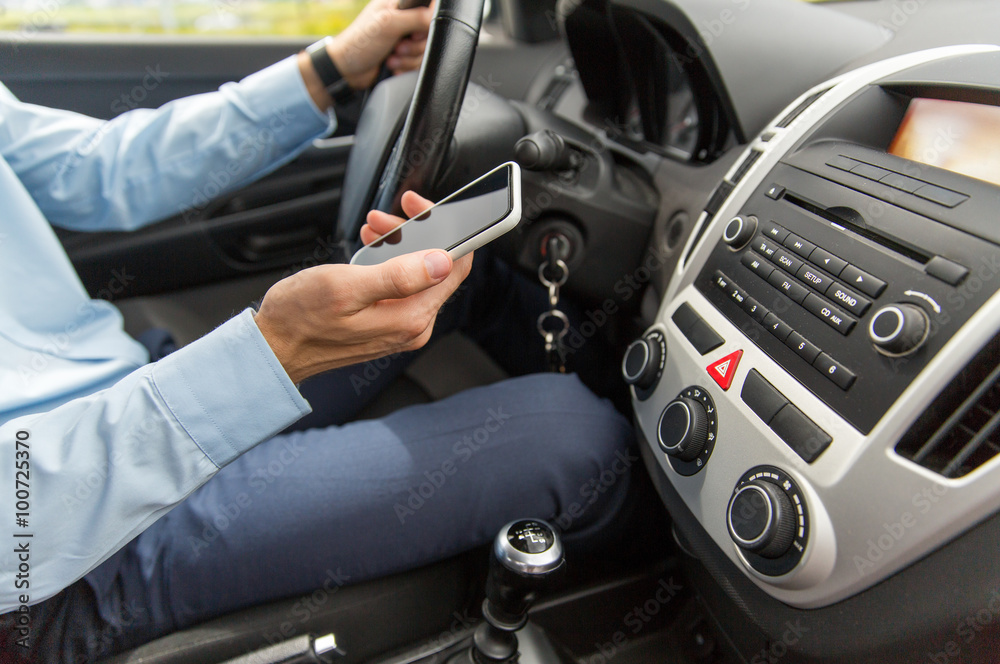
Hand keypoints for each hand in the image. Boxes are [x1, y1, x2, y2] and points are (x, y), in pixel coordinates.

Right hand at [254, 191, 471, 383]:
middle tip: (384, 218)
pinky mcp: (386, 324)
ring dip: (398, 245)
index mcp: (411, 318)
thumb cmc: (300, 319)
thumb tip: (442, 262)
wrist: (274, 347)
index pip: (455, 266)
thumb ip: (398, 276)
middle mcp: (412, 326)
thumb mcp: (346, 287)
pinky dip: (387, 262)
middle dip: (414, 233)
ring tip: (371, 231)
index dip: (446, 230)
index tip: (419, 209)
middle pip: (437, 268)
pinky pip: (400, 286)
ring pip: (417, 273)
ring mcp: (400, 327)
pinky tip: (368, 251)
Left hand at [329, 0, 434, 89]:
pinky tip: (392, 65)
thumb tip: (434, 16)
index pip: (426, 9)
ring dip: (407, 59)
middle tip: (397, 47)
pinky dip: (405, 67)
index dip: (425, 23)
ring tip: (391, 58)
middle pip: (428, 33)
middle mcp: (402, 20)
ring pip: (423, 51)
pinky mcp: (403, 56)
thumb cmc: (360, 43)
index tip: (414, 32)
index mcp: (398, 5)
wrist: (347, 70)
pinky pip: (417, 63)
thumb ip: (414, 18)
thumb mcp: (388, 25)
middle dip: (413, 46)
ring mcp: (403, 39)